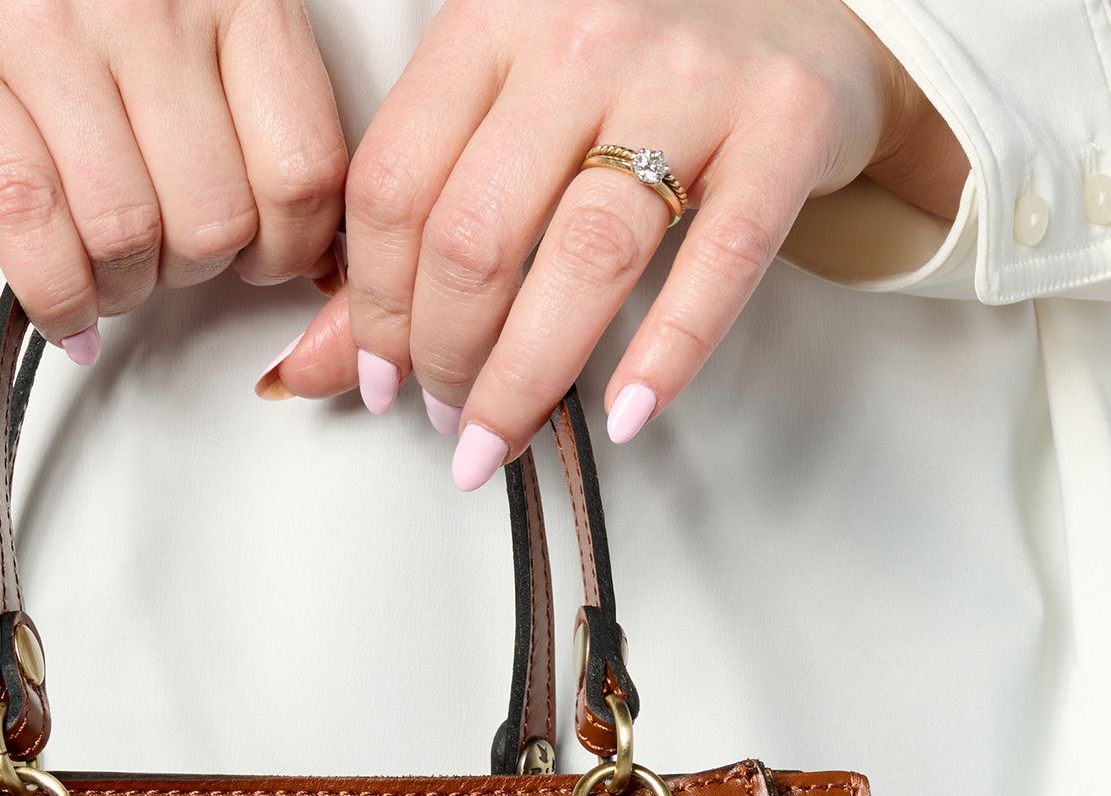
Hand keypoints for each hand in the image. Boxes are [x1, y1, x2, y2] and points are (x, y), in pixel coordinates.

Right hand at [0, 0, 348, 357]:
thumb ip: (253, 91)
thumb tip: (308, 234)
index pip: (300, 169)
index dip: (292, 246)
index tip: (270, 258)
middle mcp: (145, 3)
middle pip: (212, 219)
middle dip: (194, 271)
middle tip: (172, 259)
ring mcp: (45, 29)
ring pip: (124, 233)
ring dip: (122, 289)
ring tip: (113, 276)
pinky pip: (25, 219)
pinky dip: (54, 295)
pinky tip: (66, 313)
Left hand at [260, 0, 964, 484]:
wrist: (799, 9)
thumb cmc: (630, 76)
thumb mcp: (503, 123)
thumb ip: (406, 240)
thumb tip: (311, 370)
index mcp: (491, 21)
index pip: (396, 186)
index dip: (373, 306)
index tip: (378, 378)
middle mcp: (582, 32)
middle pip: (475, 233)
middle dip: (443, 355)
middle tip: (443, 415)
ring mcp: (688, 73)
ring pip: (583, 256)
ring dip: (527, 377)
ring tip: (497, 438)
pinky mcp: (783, 122)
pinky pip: (718, 261)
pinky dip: (665, 354)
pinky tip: (622, 415)